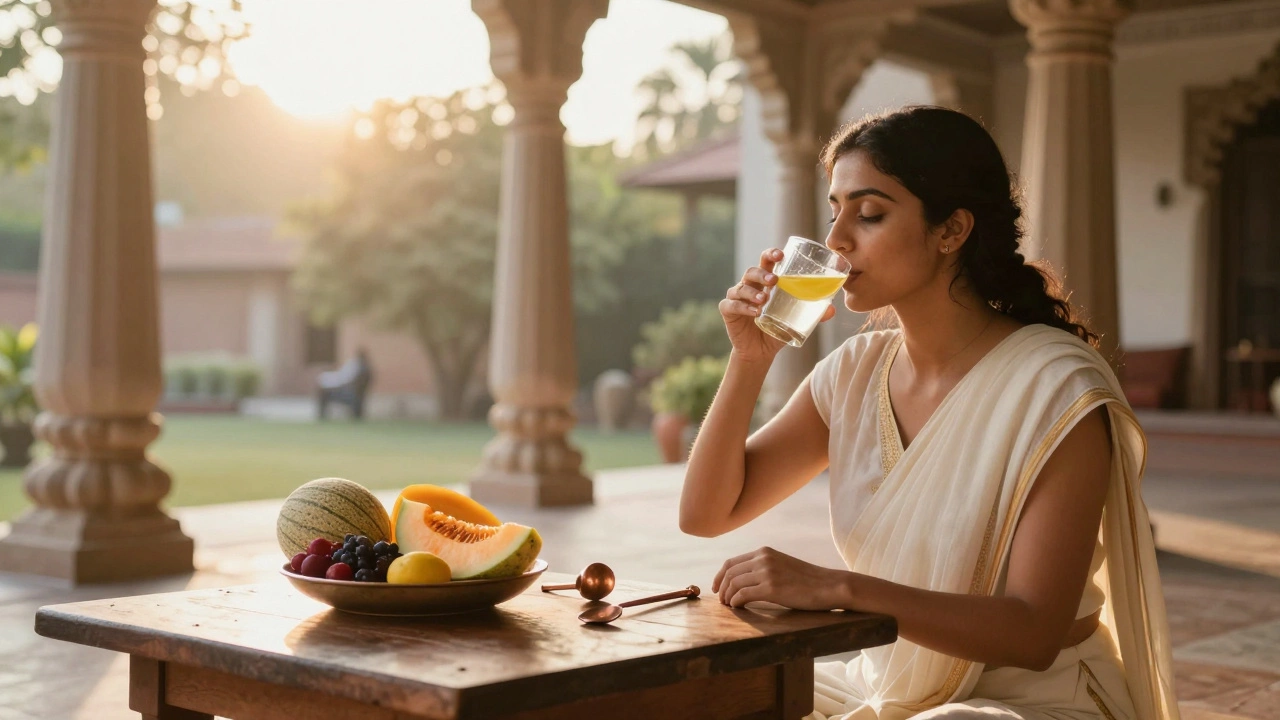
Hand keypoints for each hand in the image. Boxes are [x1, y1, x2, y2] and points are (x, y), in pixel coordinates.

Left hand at [711, 546, 849, 610]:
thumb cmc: (808, 580)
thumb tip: (744, 581)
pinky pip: (743, 595)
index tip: (716, 588)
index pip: (731, 562)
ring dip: (727, 597)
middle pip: (729, 573)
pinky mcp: (771, 588)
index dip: (720, 576)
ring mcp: (767, 572)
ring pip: (734, 584)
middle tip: (722, 601)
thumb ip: (764, 568)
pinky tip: (738, 608)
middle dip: (721, 588)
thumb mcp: (782, 565)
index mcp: (764, 552)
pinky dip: (736, 603)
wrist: (829, 585)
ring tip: (729, 606)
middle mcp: (763, 558)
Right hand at [719, 248, 836, 364]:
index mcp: (764, 282)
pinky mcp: (728, 311)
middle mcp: (749, 286)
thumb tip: (832, 310)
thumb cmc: (776, 329)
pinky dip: (743, 307)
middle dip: (762, 273)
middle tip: (774, 280)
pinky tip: (754, 312)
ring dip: (752, 292)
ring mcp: (736, 297)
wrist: (759, 352)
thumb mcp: (796, 320)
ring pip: (741, 288)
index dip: (771, 254)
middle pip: (751, 271)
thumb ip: (813, 314)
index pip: (765, 261)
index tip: (781, 254)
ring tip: (764, 299)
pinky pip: (732, 305)